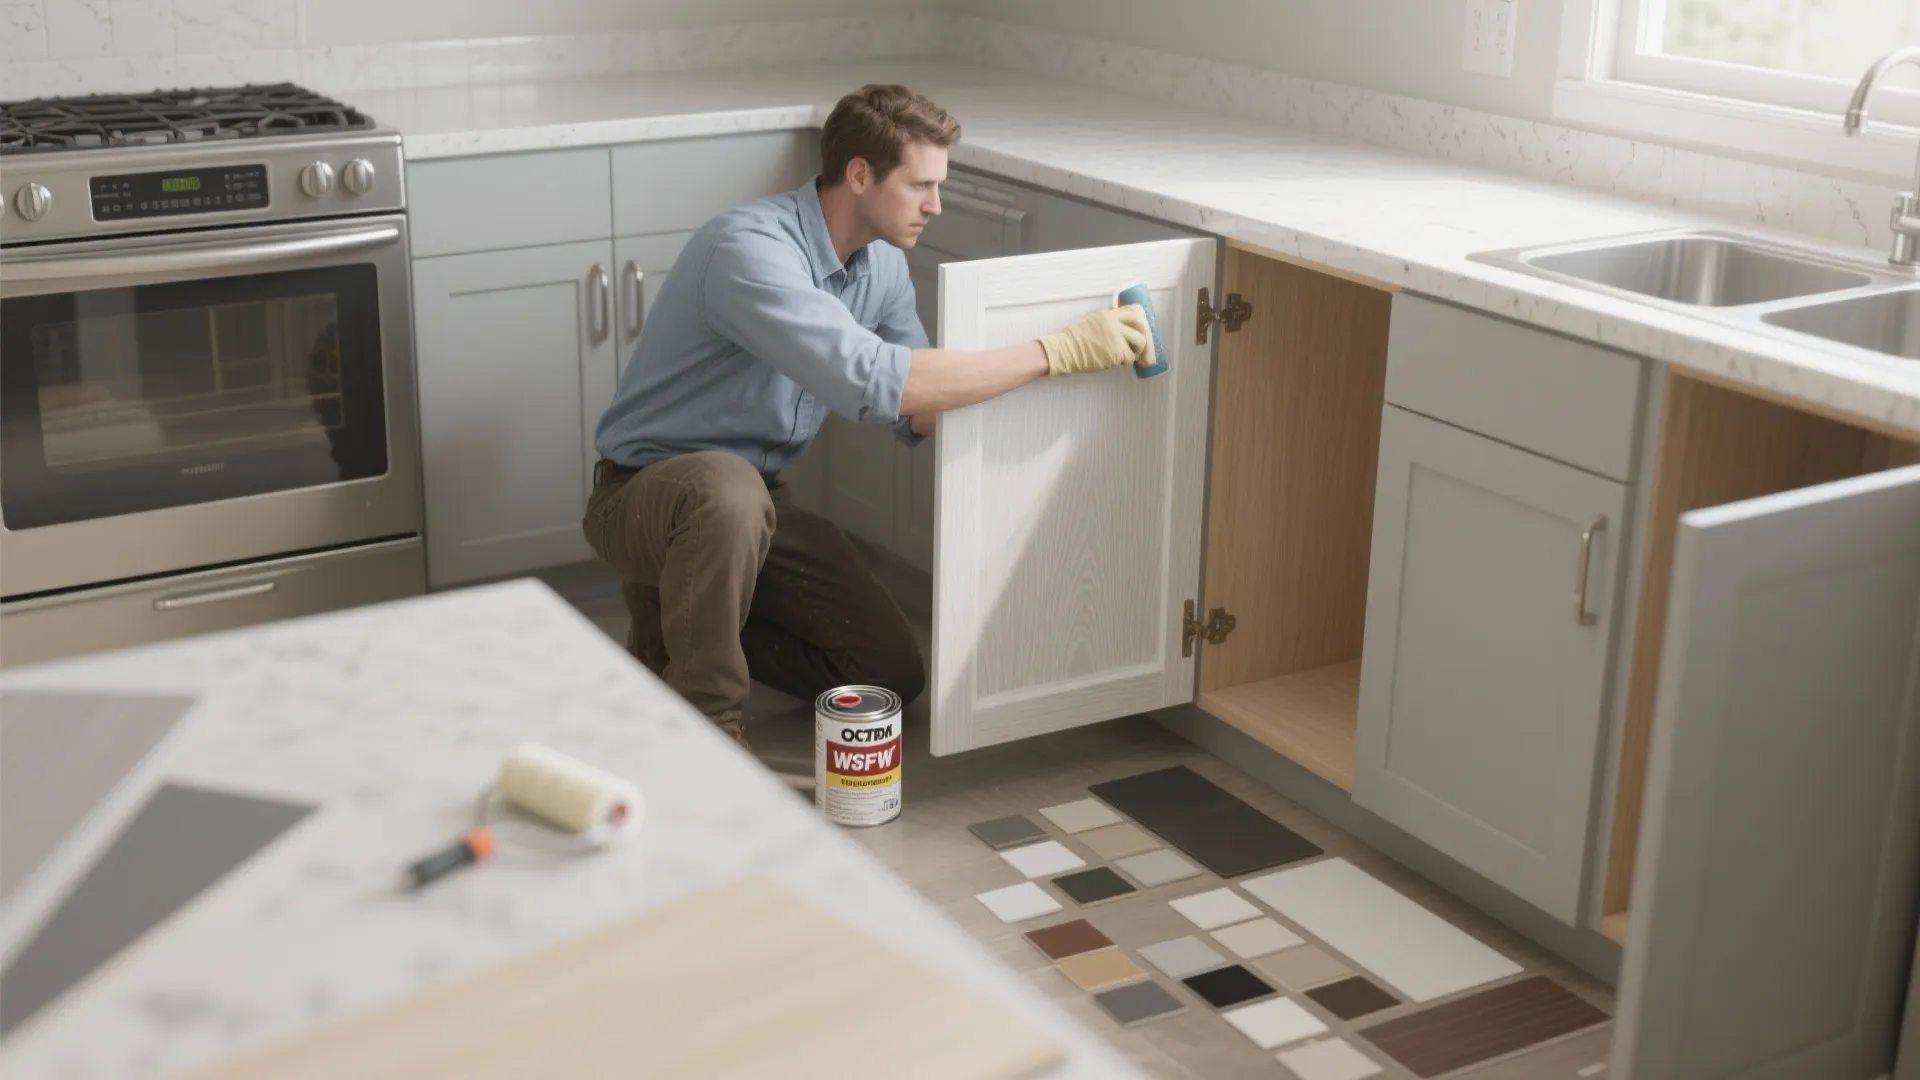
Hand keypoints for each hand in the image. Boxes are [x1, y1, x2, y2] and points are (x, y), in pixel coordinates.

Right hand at [1037, 304, 1154, 376]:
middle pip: (1141, 326)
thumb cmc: (1074, 340)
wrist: (1064, 351)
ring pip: (1139, 342)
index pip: (1133, 311)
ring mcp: (1116, 337)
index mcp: (1108, 314)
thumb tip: (1123, 327)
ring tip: (1128, 356)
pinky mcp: (1117, 352)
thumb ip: (1108, 321)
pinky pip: (1129, 357)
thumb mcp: (1092, 321)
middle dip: (1144, 337)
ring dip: (1137, 351)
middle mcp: (1114, 323)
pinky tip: (1116, 362)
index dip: (1140, 320)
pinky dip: (1126, 361)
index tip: (1141, 328)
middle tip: (1142, 347)